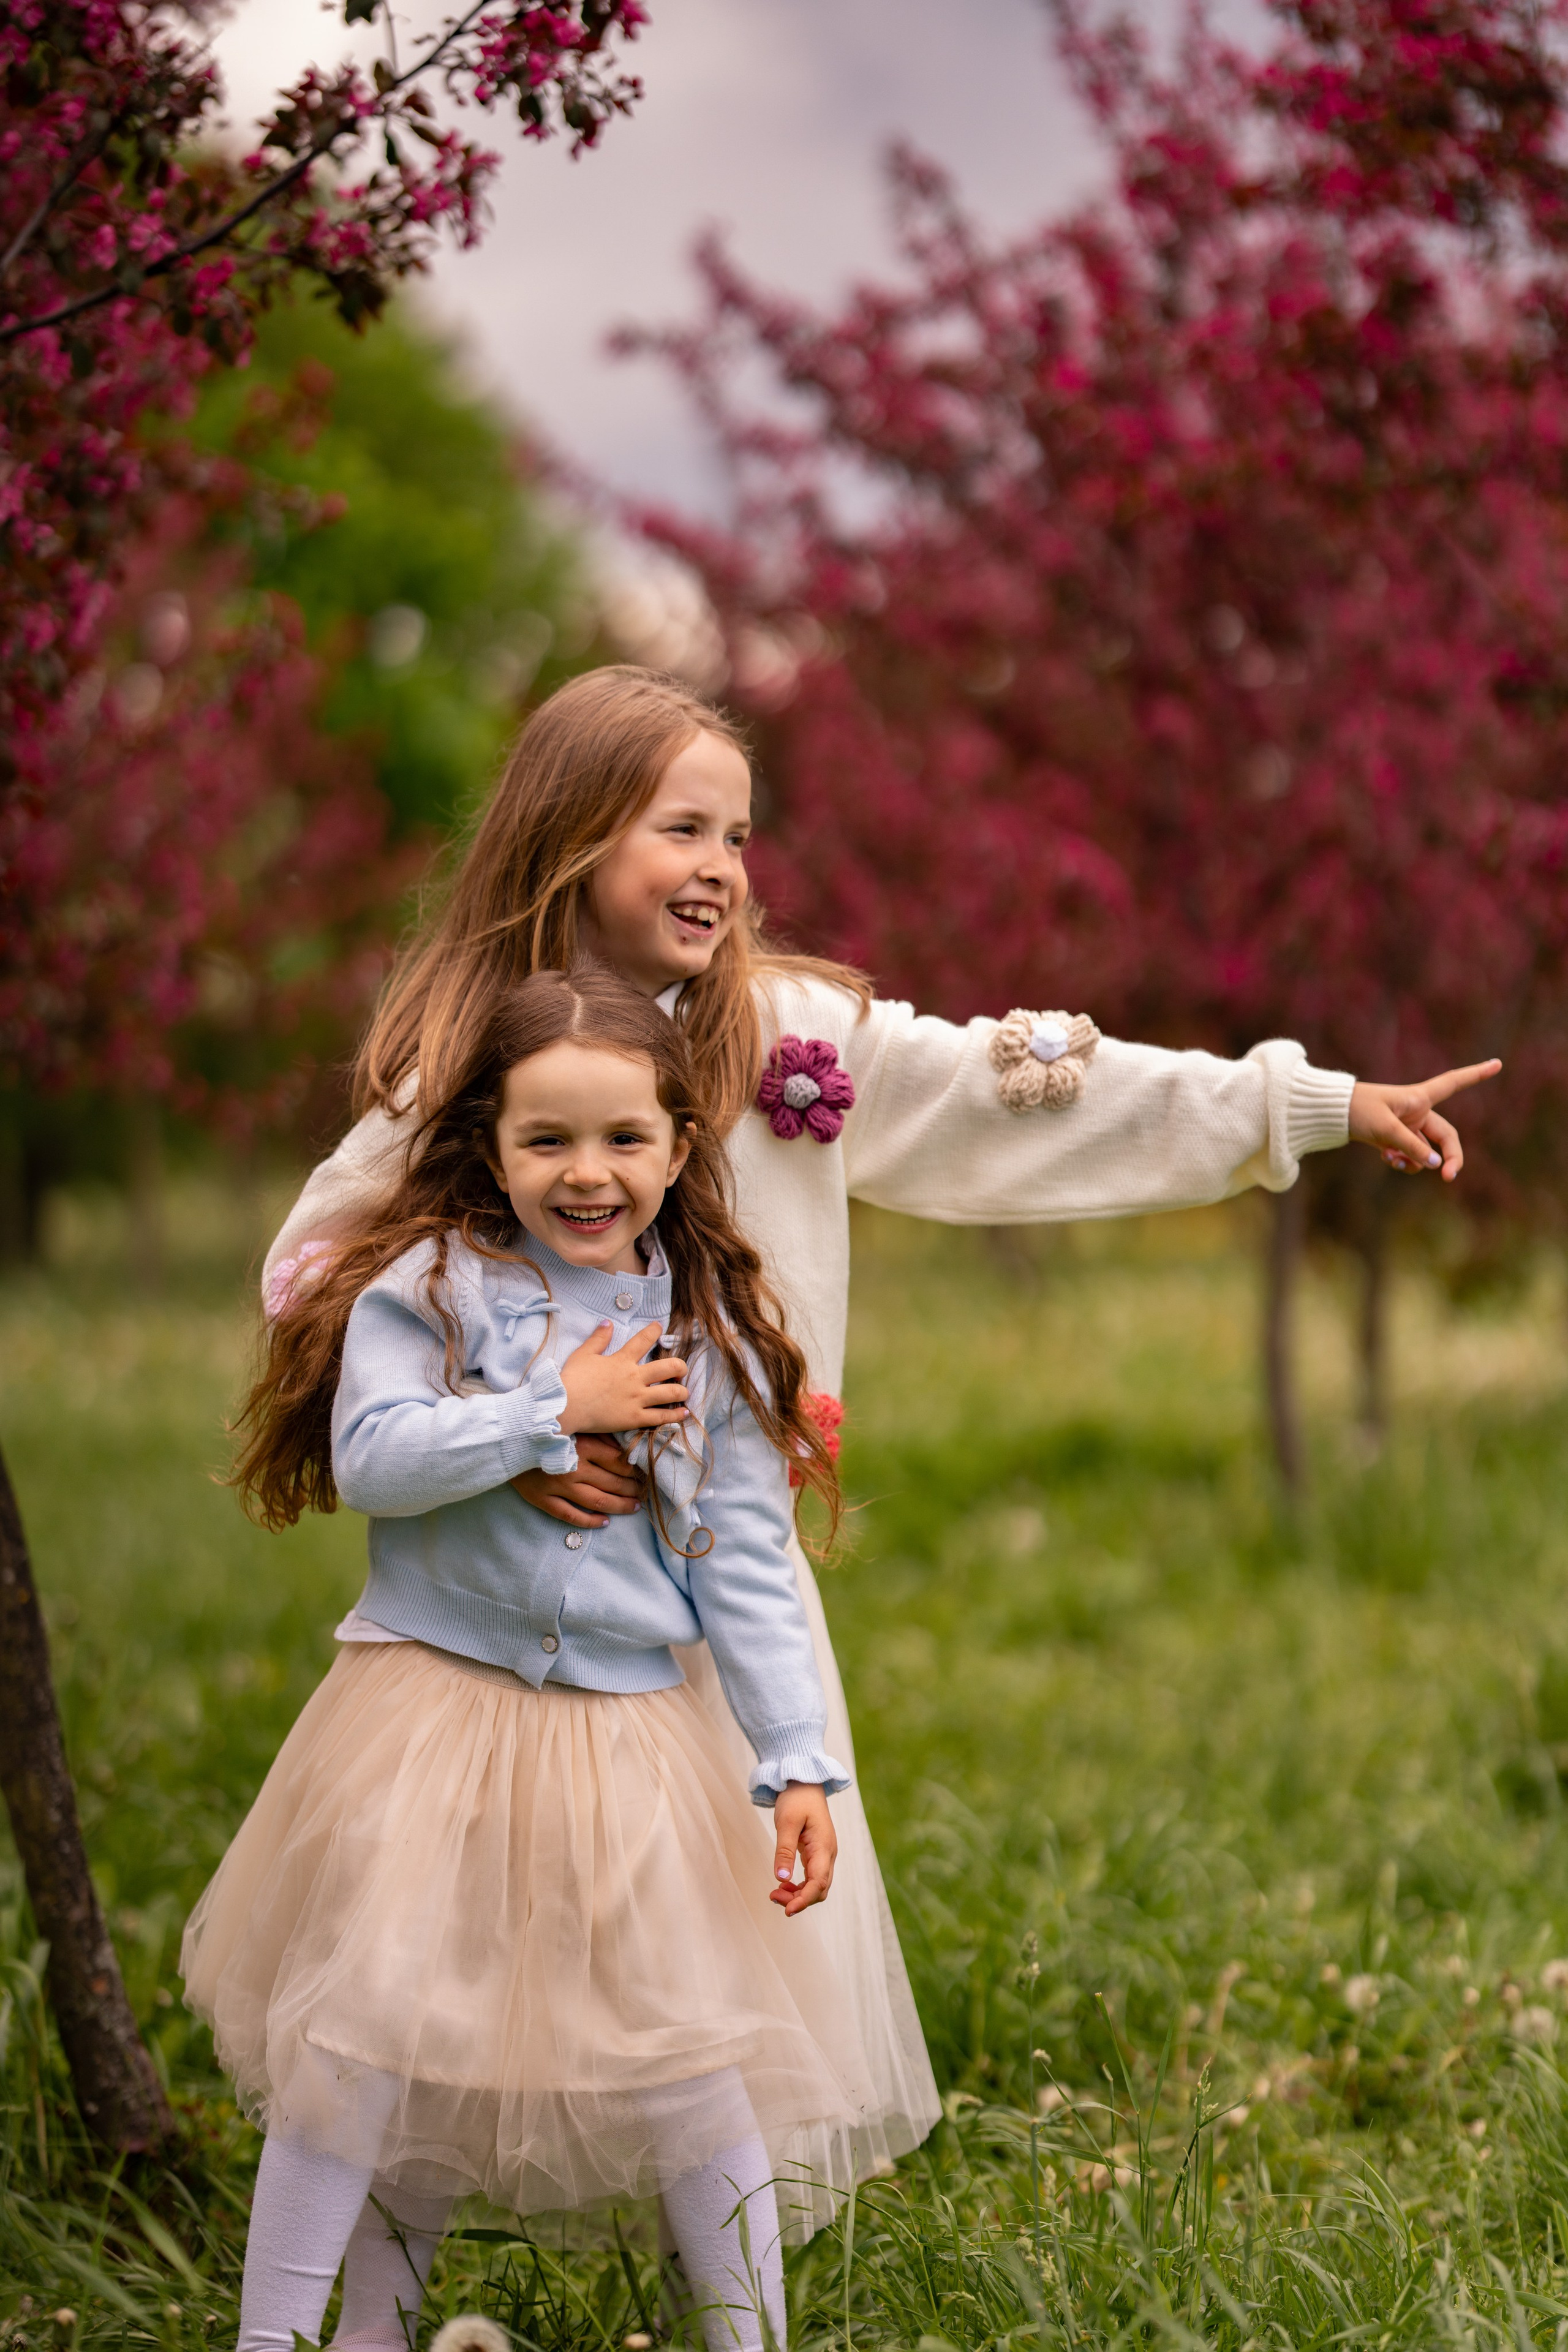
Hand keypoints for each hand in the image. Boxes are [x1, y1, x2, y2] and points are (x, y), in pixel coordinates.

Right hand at [512, 1435, 645, 1528]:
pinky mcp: (543, 1500)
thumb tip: (625, 1447)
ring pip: (597, 1502)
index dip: (635, 1470)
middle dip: (632, 1489)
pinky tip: (605, 1522)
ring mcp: (558, 1487)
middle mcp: (574, 1469)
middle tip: (645, 1492)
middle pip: (612, 1483)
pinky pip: (571, 1516)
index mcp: (583, 1447)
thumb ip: (599, 1434)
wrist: (506, 1438)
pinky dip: (590, 1521)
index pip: (619, 1463)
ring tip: (634, 1507)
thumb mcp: (575, 1424)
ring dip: (619, 1506)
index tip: (645, 1473)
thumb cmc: (544, 1428)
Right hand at [558, 1320, 687, 1435]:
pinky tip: (684, 1413)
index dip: (654, 1331)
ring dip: (682, 1391)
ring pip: (671, 1392)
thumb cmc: (572, 1379)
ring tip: (684, 1392)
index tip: (660, 1327)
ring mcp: (637, 1399)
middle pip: (669, 1367)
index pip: (643, 1340)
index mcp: (622, 1360)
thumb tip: (607, 1322)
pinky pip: (661, 1417)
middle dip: (680, 1366)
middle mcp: (634, 1378)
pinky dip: (675, 1415)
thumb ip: (598, 1338)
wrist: (565, 1406)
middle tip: (681, 1369)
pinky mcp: (634, 1418)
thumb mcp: (583, 1354)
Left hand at [769, 1783, 836, 1916]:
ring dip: (798, 1894)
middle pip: (819, 1889)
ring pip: (816, 1885)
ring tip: (775, 1893)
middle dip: (799, 1900)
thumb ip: (784, 1851)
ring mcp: (823, 1854)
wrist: (805, 1783)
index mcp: (823, 1847)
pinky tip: (783, 1884)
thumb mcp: (786, 1822)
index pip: (818, 1883)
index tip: (787, 1910)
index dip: (804, 1900)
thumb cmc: (796, 1799)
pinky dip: (799, 1886)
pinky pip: (811, 1877)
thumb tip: (781, 1879)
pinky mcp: (816, 1853)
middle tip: (773, 1897)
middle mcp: (828, 1854)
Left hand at [1348, 1060, 1500, 1181]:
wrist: (1329, 1114)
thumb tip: (1436, 1165)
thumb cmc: (1356, 1111)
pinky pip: (1410, 1157)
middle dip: (1450, 1157)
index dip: (1476, 1074)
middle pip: (1447, 1138)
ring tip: (1391, 1159)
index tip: (1497, 1063)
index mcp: (1419, 1097)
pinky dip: (1401, 1162)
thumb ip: (1411, 1147)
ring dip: (1414, 1162)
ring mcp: (1408, 1127)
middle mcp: (1418, 1112)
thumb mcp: (1384, 1129)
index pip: (1453, 1083)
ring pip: (1426, 1153)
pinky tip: (1385, 1158)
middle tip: (1448, 1177)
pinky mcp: (1396, 1140)